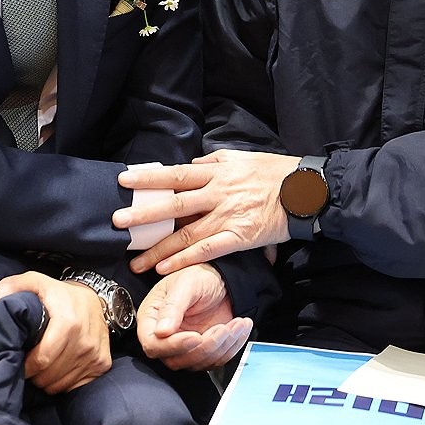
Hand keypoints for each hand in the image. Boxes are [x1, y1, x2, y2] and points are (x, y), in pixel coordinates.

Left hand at [0, 270, 110, 393]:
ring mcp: (95, 354)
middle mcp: (85, 341)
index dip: (26, 366)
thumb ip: (13, 286)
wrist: (95, 299)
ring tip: (42, 368)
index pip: (42, 360)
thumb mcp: (37, 282)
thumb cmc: (60, 295)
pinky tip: (58, 369)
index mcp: (69, 322)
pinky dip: (63, 382)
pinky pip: (75, 385)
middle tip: (29, 366)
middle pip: (50, 375)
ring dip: (48, 381)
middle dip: (35, 375)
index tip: (19, 362)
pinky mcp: (102, 363)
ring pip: (62, 384)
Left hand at [114, 149, 299, 273]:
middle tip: (118, 222)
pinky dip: (185, 259)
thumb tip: (191, 163)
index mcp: (217, 171)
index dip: (150, 178)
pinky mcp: (240, 237)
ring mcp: (228, 217)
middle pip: (175, 205)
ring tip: (135, 260)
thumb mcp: (241, 157)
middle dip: (144, 215)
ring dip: (158, 248)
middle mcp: (218, 193)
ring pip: (187, 234)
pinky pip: (207, 251)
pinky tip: (165, 267)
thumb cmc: (274, 172)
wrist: (306, 190)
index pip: (176, 174)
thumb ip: (213, 161)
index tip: (125, 181)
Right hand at [137, 266, 251, 369]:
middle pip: (175, 359)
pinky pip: (216, 361)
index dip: (173, 345)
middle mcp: (165, 336)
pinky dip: (231, 348)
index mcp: (152, 318)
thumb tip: (161, 331)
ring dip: (221, 347)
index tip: (194, 337)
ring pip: (198, 363)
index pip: (152, 344)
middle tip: (222, 329)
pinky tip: (239, 329)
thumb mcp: (185, 284)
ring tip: (236, 325)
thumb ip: (172, 307)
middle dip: (204, 347)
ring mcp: (185, 346)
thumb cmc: (199, 275)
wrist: (222, 278)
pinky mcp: (204, 350)